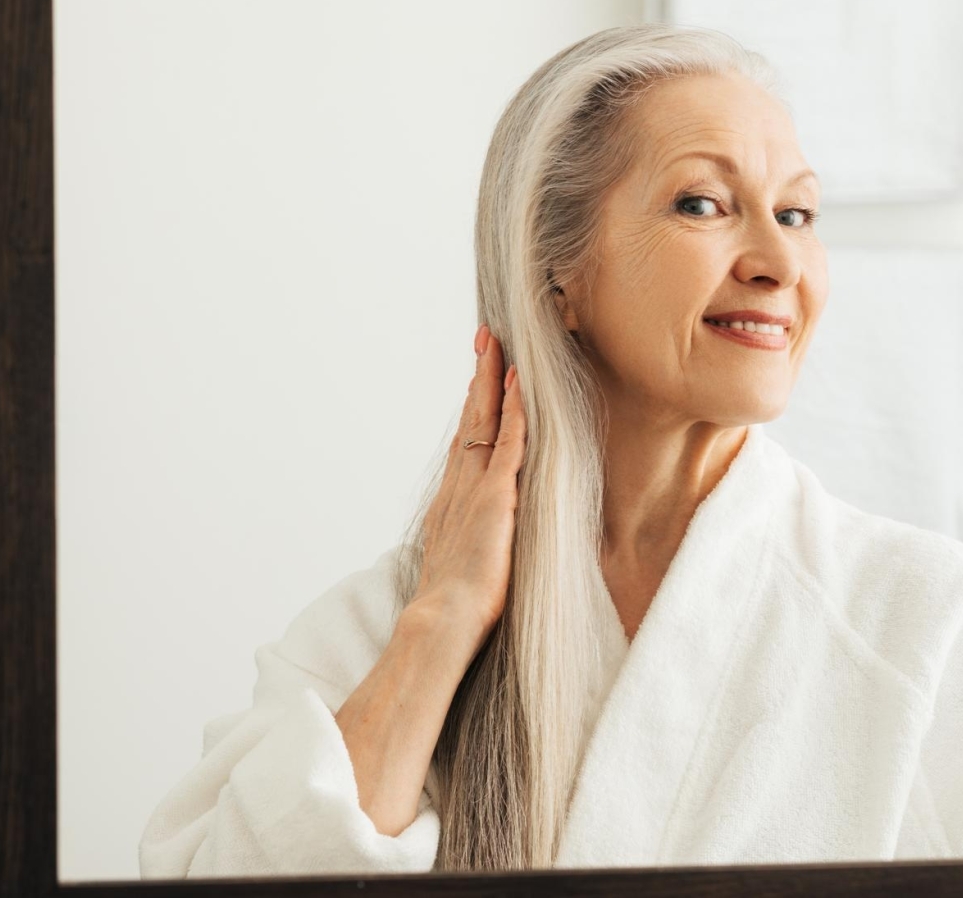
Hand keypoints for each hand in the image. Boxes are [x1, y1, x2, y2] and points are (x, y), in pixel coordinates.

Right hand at [409, 323, 527, 643]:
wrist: (442, 623)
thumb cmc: (454, 609)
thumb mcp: (460, 566)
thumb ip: (468, 547)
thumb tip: (479, 546)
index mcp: (451, 503)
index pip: (466, 443)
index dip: (474, 408)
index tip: (478, 378)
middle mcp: (459, 487)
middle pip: (471, 420)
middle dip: (479, 377)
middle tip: (484, 339)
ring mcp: (475, 489)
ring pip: (485, 422)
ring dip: (493, 381)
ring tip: (496, 345)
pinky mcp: (495, 497)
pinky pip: (509, 443)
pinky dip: (515, 411)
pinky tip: (519, 384)